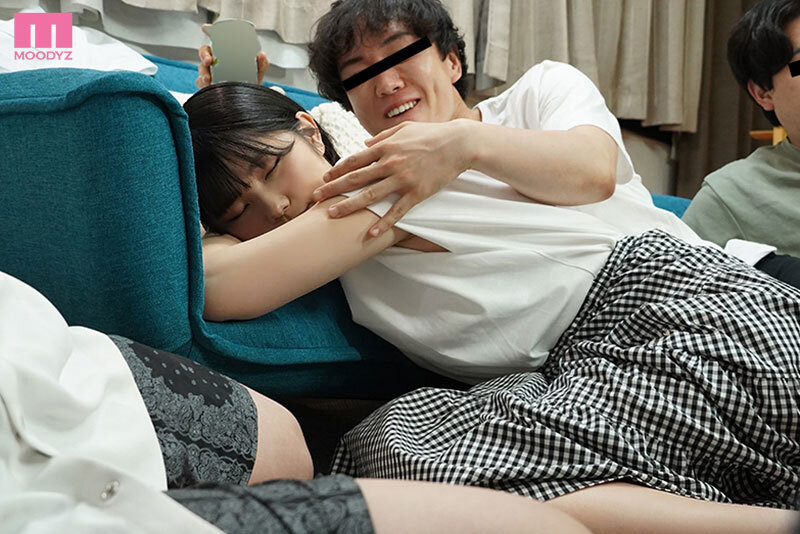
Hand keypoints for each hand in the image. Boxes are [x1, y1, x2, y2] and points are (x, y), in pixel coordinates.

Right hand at [195, 24, 268, 88]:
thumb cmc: (249, 82)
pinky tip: (209, 85)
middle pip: (204, 52)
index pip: (216, 40)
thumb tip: (261, 55)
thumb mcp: (257, 71)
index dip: (209, 32)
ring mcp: (210, 73)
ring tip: (208, 79)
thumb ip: (261, 63)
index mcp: (225, 53)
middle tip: (209, 60)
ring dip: (203, 72)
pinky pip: (201, 83)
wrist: (247, 100)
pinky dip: (203, 84)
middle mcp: (216, 61)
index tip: (205, 28)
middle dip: (204, 55)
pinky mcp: (208, 85)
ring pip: (201, 68)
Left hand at [312, 120, 473, 236]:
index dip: (337, 170)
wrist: (459, 144)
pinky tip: (371, 233)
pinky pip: (396, 211)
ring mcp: (403, 179)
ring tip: (332, 215)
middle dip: (333, 188)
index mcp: (385, 147)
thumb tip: (364, 144)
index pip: (355, 160)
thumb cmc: (431, 134)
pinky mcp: (417, 193)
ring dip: (349, 206)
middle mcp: (390, 163)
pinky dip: (383, 223)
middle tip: (316, 197)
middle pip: (355, 178)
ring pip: (370, 196)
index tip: (324, 178)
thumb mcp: (404, 129)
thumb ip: (382, 137)